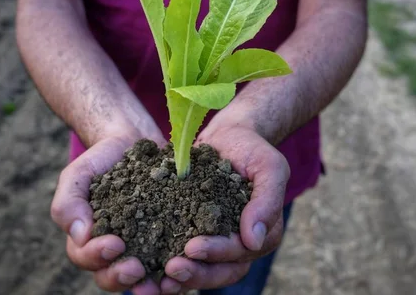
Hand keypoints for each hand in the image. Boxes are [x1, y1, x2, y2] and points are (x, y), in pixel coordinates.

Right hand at [50, 132, 165, 294]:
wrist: (132, 142)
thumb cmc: (100, 161)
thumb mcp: (79, 175)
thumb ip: (69, 203)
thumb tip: (80, 235)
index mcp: (87, 239)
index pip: (85, 257)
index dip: (97, 256)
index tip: (115, 243)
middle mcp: (113, 251)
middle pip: (111, 277)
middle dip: (122, 277)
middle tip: (136, 269)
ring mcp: (141, 248)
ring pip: (141, 278)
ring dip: (150, 284)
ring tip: (163, 282)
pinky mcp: (167, 240)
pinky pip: (169, 261)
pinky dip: (177, 269)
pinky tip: (187, 264)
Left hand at [160, 124, 289, 292]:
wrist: (229, 136)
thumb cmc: (252, 149)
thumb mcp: (269, 167)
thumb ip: (267, 200)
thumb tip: (255, 240)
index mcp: (263, 233)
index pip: (241, 252)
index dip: (218, 253)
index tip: (192, 246)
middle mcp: (241, 245)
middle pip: (222, 271)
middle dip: (197, 273)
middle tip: (172, 268)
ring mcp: (217, 242)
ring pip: (203, 271)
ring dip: (182, 279)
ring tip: (158, 279)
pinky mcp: (193, 233)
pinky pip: (183, 256)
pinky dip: (166, 266)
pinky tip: (146, 267)